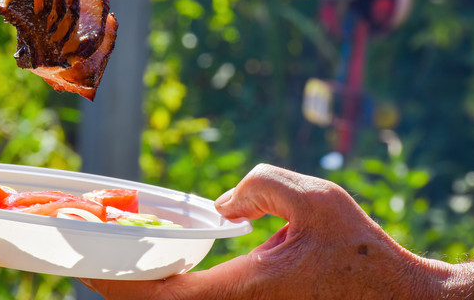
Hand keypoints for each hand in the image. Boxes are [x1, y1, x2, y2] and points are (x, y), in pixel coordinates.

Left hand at [79, 164, 456, 299]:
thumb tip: (222, 205)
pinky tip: (152, 263)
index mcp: (239, 292)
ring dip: (134, 285)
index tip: (83, 259)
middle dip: (112, 282)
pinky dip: (160, 286)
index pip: (157, 296)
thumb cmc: (359, 250)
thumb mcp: (315, 198)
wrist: (393, 295)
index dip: (114, 279)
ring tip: (106, 255)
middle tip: (80, 251)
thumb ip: (261, 186)